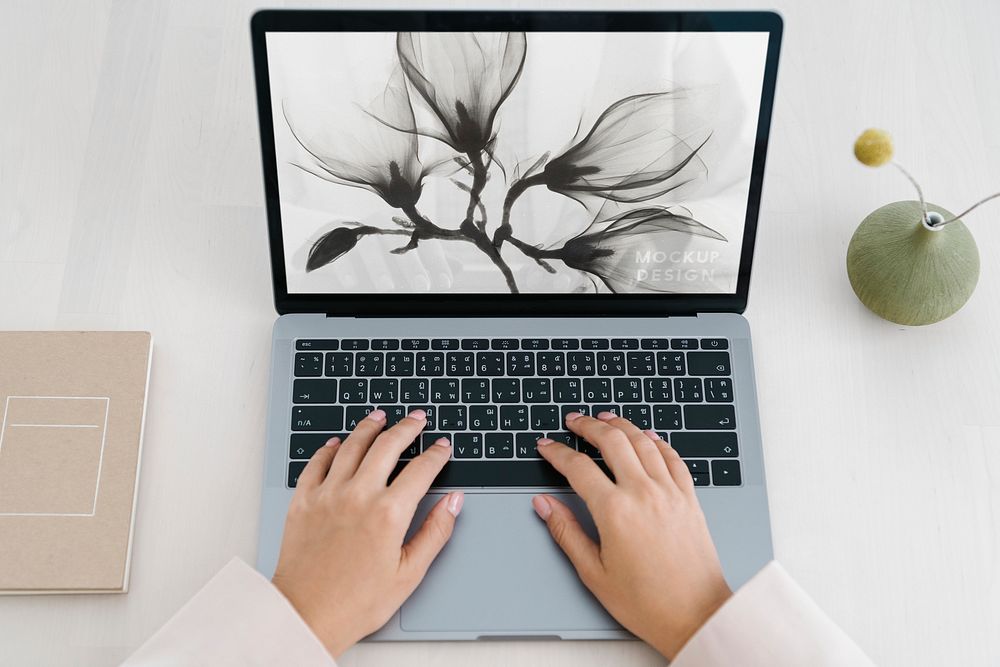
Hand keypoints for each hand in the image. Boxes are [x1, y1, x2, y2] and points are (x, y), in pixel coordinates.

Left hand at [271, 409, 462, 656]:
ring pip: (352, 446)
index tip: (442, 446)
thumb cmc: (357, 602)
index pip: (421, 470)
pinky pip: (317, 463)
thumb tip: (453, 503)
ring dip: (369, 428)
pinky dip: (329, 449)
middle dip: (407, 428)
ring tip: (380, 417)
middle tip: (417, 419)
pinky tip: (337, 443)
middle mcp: (358, 495)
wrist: (306, 616)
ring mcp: (328, 494)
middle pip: (387, 446)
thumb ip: (435, 532)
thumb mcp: (409, 573)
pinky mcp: (303, 501)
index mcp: (389, 513)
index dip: (436, 455)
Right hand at [532, 412, 731, 659]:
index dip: (557, 453)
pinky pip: (673, 457)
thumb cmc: (647, 602)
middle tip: (574, 420)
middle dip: (588, 426)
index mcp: (614, 511)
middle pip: (612, 441)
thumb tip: (544, 504)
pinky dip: (657, 441)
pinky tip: (648, 437)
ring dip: (621, 425)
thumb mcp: (594, 572)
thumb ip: (566, 531)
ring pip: (643, 442)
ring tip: (605, 418)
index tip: (546, 446)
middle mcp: (643, 493)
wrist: (696, 615)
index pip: (577, 467)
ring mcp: (670, 492)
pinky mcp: (689, 498)